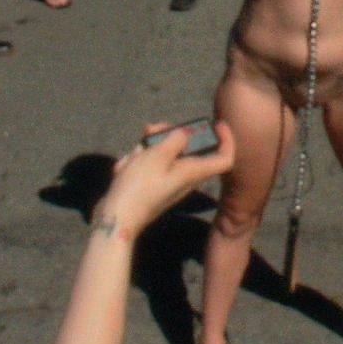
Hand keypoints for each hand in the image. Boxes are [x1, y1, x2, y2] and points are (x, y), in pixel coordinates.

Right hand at [96, 121, 236, 237]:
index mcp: (193, 172)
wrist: (116, 218)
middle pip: (186, 149)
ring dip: (146, 149)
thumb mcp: (158, 155)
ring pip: (163, 154)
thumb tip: (185, 135)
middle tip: (151, 130)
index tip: (217, 124)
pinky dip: (137, 162)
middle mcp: (185, 178)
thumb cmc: (140, 186)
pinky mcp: (152, 186)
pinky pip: (149, 166)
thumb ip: (175, 140)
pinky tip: (123, 168)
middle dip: (168, 135)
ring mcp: (168, 183)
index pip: (224, 159)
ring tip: (132, 156)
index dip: (226, 140)